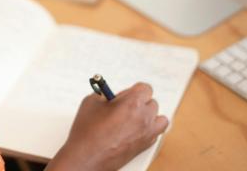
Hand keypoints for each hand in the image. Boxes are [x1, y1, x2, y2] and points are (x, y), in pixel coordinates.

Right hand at [46, 82, 167, 170]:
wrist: (86, 157)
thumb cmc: (87, 133)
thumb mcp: (91, 102)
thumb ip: (105, 94)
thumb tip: (110, 95)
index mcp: (133, 103)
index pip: (145, 88)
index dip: (134, 90)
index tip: (126, 93)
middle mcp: (144, 117)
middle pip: (152, 103)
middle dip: (140, 102)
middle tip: (124, 106)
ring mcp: (147, 133)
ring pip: (160, 119)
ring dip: (150, 116)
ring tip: (135, 118)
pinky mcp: (145, 146)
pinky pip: (156, 133)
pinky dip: (149, 130)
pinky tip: (135, 130)